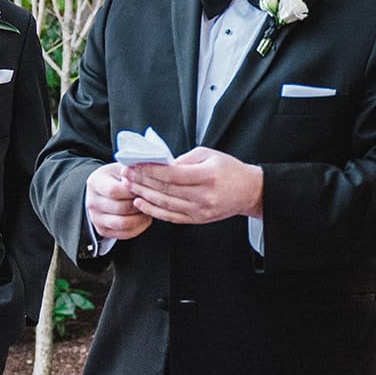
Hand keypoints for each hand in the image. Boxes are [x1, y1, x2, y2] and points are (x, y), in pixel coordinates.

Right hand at [86, 162, 151, 240]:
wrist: (102, 192)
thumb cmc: (116, 177)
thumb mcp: (120, 168)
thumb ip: (131, 170)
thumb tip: (146, 172)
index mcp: (95, 182)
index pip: (114, 190)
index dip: (133, 190)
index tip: (145, 188)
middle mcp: (92, 202)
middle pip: (121, 208)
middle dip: (140, 204)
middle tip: (152, 200)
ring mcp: (96, 218)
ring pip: (124, 223)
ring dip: (141, 217)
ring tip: (149, 208)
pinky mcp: (103, 230)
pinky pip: (125, 234)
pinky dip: (139, 227)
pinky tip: (145, 218)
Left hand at [124, 147, 264, 225]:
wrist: (249, 192)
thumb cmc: (229, 169)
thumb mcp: (210, 155)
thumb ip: (184, 159)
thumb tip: (160, 164)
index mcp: (208, 176)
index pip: (172, 174)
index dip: (150, 170)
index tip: (135, 165)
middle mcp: (204, 196)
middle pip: (166, 189)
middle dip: (142, 181)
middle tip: (126, 174)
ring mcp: (201, 210)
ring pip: (165, 203)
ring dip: (144, 195)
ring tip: (129, 186)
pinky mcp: (198, 219)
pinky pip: (170, 216)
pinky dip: (153, 210)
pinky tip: (141, 202)